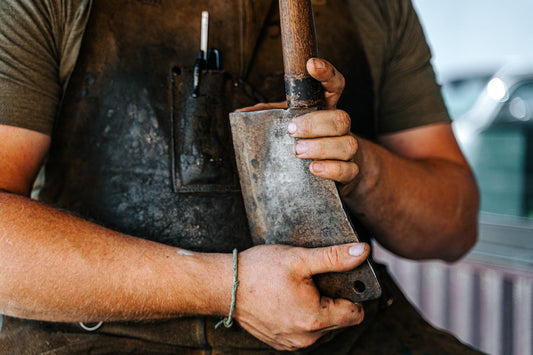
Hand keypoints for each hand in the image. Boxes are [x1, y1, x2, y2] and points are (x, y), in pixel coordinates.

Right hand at [234, 243, 367, 350]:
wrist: (224, 285)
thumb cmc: (259, 271)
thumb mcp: (299, 259)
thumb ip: (334, 257)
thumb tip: (362, 252)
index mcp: (315, 319)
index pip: (356, 314)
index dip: (352, 293)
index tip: (338, 279)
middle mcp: (306, 338)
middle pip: (339, 320)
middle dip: (333, 299)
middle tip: (313, 280)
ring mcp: (292, 343)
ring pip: (322, 326)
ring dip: (318, 308)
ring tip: (298, 288)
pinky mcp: (280, 342)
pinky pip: (304, 331)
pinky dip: (302, 316)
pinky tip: (287, 298)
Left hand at [238, 58, 359, 184]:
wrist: (329, 171)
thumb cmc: (305, 141)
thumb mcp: (286, 125)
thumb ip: (268, 116)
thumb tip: (242, 112)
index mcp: (325, 109)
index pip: (334, 85)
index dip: (326, 73)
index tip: (311, 65)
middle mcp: (340, 127)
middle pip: (342, 118)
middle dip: (315, 124)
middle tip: (292, 130)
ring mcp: (347, 148)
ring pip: (348, 143)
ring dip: (321, 147)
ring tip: (298, 151)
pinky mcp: (350, 171)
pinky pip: (349, 170)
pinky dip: (332, 169)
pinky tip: (314, 169)